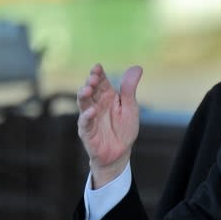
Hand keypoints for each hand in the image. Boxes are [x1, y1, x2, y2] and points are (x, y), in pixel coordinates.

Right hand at [77, 64, 142, 187]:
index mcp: (107, 97)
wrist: (120, 152)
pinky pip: (85, 123)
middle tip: (93, 78)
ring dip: (84, 96)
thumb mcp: (131, 107)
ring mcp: (90, 117)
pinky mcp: (87, 131)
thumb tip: (137, 67)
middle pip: (91, 90)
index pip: (101, 82)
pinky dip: (87, 117)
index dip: (98, 73)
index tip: (97, 67)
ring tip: (87, 89)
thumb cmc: (124, 129)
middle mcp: (96, 104)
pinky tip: (91, 111)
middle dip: (90, 82)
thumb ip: (130, 89)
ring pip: (83, 104)